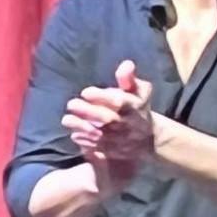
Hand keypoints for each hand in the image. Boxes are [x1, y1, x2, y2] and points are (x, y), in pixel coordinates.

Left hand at [61, 59, 157, 185]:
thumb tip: (126, 64)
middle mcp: (128, 123)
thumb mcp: (139, 90)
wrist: (150, 138)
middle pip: (108, 119)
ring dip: (82, 127)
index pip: (119, 102)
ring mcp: (122, 139)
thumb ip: (129, 78)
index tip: (85, 92)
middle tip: (71, 104)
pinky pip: (100, 148)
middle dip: (88, 112)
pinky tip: (75, 134)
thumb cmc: (138, 107)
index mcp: (134, 106)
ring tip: (67, 119)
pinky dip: (86, 142)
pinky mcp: (116, 152)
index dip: (101, 97)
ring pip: (101, 135)